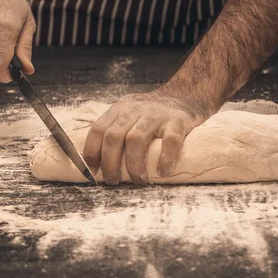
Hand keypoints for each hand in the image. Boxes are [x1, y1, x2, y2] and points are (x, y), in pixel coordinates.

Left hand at [82, 90, 213, 184]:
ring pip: (136, 139)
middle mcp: (135, 109)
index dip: (92, 152)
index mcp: (120, 109)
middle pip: (114, 137)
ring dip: (133, 164)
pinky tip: (163, 172)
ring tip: (138, 180)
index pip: (98, 129)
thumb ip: (116, 130)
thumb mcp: (130, 113)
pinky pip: (170, 141)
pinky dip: (165, 158)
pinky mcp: (178, 121)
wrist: (186, 95)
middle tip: (113, 181)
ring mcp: (157, 114)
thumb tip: (98, 163)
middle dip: (110, 163)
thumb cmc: (154, 113)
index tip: (93, 172)